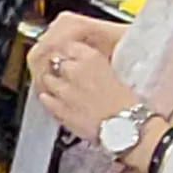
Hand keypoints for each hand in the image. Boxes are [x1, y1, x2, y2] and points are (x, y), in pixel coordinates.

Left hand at [31, 13, 139, 143]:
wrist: (126, 126)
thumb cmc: (127, 101)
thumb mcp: (113, 71)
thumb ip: (94, 64)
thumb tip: (82, 63)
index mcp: (91, 57)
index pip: (69, 45)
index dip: (69, 52)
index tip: (72, 57)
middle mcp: (74, 70)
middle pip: (55, 61)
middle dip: (60, 67)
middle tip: (68, 74)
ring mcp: (64, 90)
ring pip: (47, 78)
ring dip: (52, 81)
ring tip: (60, 88)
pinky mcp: (58, 108)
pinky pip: (45, 98)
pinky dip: (48, 98)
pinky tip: (56, 101)